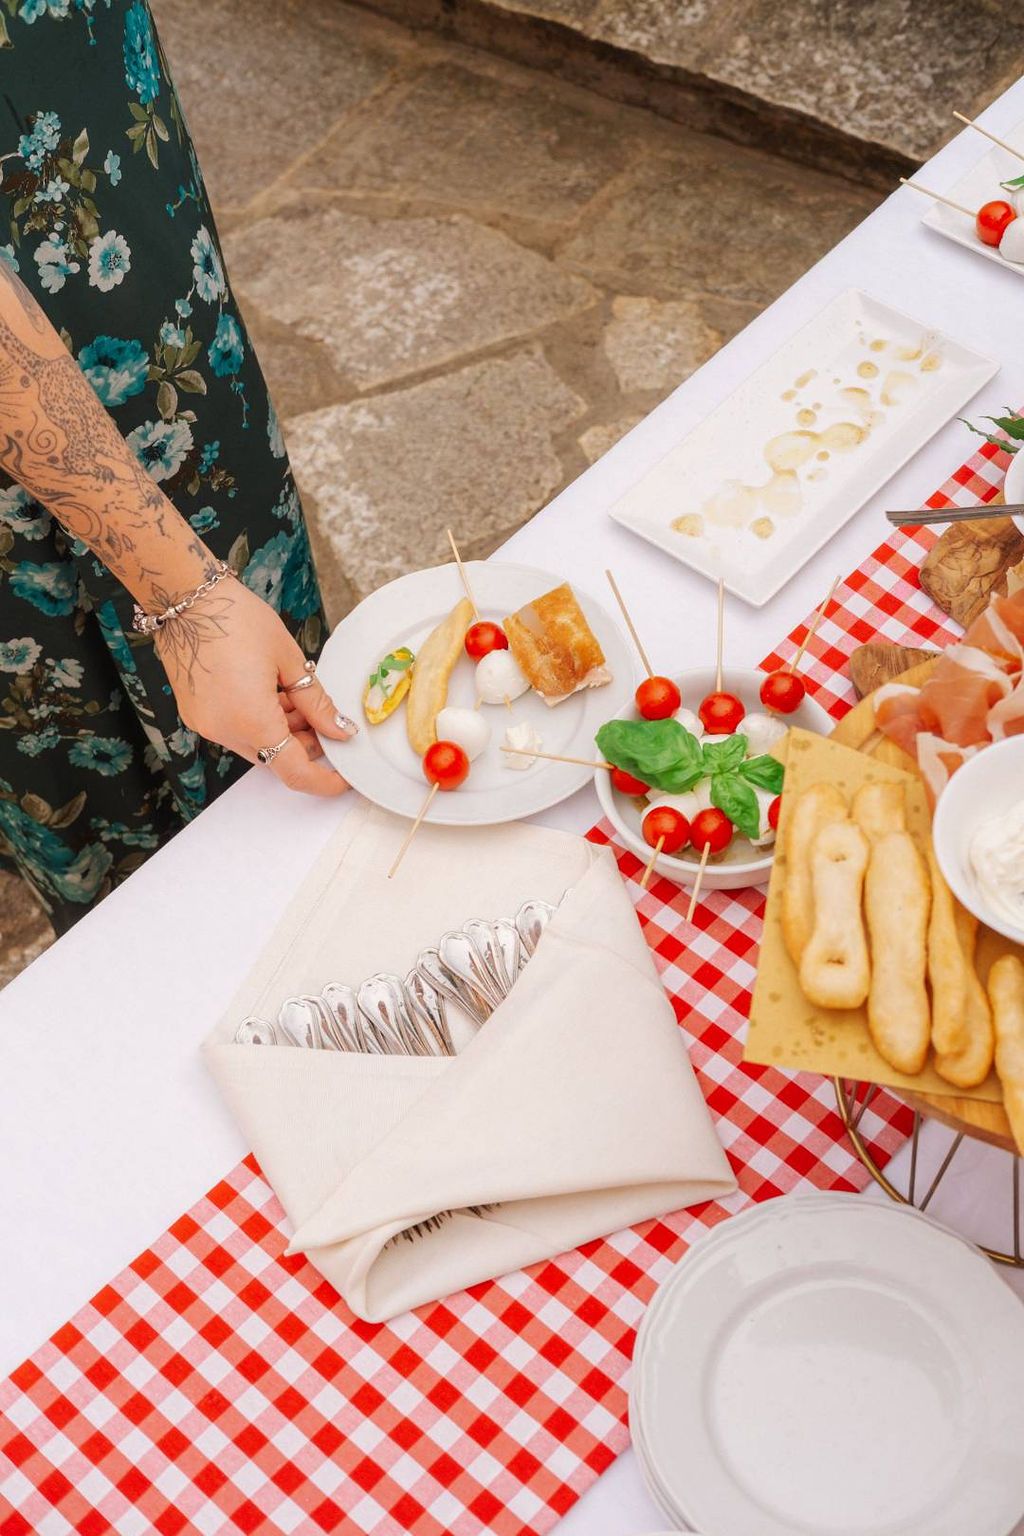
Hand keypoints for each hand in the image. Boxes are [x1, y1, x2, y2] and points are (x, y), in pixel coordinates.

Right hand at [155, 574, 353, 796]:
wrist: (185, 597)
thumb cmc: (237, 619)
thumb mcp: (289, 660)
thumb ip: (316, 702)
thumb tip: (339, 730)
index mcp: (252, 722)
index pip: (295, 773)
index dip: (324, 780)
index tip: (344, 776)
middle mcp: (224, 731)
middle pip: (275, 758)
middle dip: (304, 745)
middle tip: (324, 718)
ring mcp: (205, 724)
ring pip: (255, 745)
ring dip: (281, 731)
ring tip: (295, 694)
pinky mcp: (196, 713)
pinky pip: (234, 730)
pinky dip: (257, 721)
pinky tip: (269, 691)